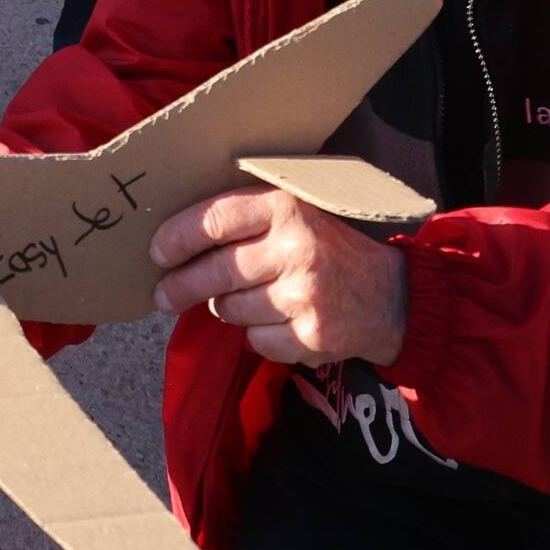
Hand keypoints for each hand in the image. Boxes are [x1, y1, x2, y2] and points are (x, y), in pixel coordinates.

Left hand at [151, 187, 409, 366]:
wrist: (393, 296)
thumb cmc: (332, 248)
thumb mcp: (299, 213)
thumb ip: (249, 217)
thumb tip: (178, 238)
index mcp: (287, 207)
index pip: (214, 220)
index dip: (177, 238)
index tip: (157, 253)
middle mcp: (295, 248)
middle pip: (214, 272)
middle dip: (180, 287)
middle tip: (163, 296)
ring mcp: (303, 296)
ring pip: (230, 309)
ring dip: (227, 308)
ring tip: (244, 299)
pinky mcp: (310, 336)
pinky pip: (256, 341)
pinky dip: (258, 336)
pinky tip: (277, 321)